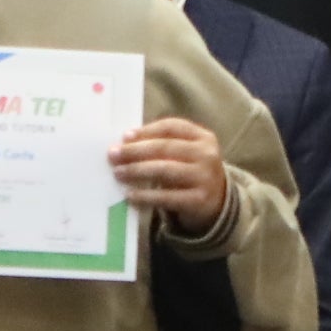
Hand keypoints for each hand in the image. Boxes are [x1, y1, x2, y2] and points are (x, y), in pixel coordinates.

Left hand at [108, 115, 233, 233]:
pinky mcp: (198, 200)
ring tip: (118, 173)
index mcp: (203, 137)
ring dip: (137, 171)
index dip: (146, 130)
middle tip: (113, 155)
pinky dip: (145, 196)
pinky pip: (166, 197)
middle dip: (135, 150)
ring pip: (164, 170)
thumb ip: (163, 145)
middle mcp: (207, 155)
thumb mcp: (186, 153)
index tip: (125, 136)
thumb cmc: (192, 172)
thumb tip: (125, 143)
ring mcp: (204, 178)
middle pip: (165, 147)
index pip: (172, 127)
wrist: (217, 203)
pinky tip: (130, 195)